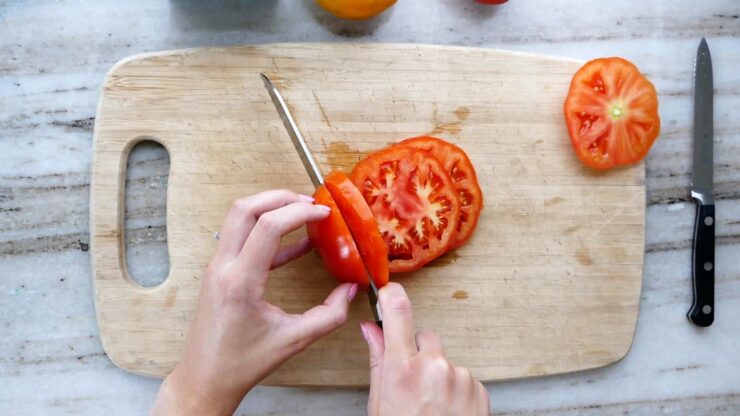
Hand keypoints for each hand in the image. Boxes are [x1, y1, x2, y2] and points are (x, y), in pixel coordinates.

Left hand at [151, 190, 358, 414]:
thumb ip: (329, 315)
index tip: (324, 214)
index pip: (268, 226)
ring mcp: (217, 268)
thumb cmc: (242, 363)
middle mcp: (223, 267)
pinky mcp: (219, 273)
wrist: (205, 378)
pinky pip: (241, 239)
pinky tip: (296, 245)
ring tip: (303, 214)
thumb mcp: (294, 340)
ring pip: (239, 218)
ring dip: (270, 209)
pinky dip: (267, 233)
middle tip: (311, 202)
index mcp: (240, 281)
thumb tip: (351, 290)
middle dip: (280, 197)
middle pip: (246, 208)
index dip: (300, 212)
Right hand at [362, 283, 488, 415]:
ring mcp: (460, 377)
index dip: (392, 295)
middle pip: (424, 338)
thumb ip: (377, 360)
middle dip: (416, 352)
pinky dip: (455, 390)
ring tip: (431, 406)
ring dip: (437, 375)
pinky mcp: (479, 389)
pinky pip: (463, 377)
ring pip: (444, 361)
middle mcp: (434, 366)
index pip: (398, 311)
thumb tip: (370, 330)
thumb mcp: (379, 403)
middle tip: (410, 382)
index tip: (388, 292)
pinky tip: (446, 411)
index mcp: (402, 369)